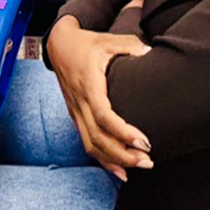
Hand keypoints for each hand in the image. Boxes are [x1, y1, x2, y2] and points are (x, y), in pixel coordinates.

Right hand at [47, 17, 151, 181]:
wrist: (59, 45)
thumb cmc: (86, 43)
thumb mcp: (108, 39)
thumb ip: (130, 45)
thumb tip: (151, 53)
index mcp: (89, 84)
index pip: (103, 116)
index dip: (123, 132)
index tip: (144, 141)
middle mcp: (80, 102)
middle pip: (98, 138)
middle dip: (123, 154)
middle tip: (148, 161)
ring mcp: (76, 111)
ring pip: (91, 145)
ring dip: (114, 160)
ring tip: (139, 166)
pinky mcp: (75, 116)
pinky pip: (87, 142)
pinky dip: (103, 159)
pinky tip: (120, 170)